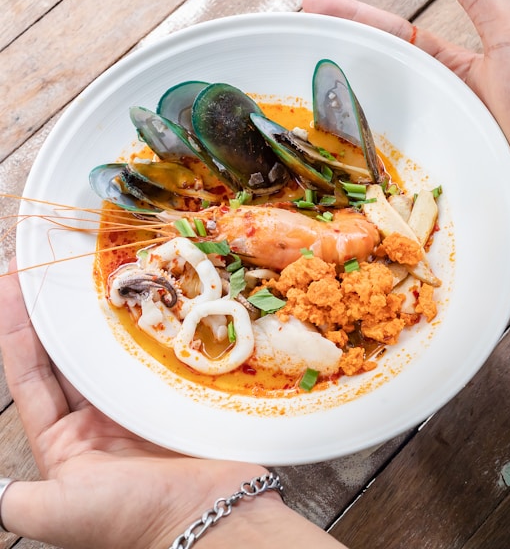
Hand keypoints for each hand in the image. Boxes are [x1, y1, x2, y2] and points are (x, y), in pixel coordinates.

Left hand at [0, 259, 340, 548]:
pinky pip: (155, 348)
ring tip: (94, 274)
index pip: (32, 376)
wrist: (211, 517)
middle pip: (71, 354)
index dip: (17, 333)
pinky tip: (145, 296)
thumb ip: (18, 501)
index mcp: (69, 441)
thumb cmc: (133, 518)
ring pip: (113, 346)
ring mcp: (141, 399)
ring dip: (101, 314)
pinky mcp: (175, 389)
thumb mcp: (57, 514)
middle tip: (51, 271)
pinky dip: (148, 324)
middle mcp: (102, 416)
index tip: (9, 289)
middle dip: (59, 315)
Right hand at [303, 0, 509, 280]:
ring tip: (297, 89)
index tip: (317, 6)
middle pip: (375, 75)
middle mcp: (432, 100)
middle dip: (335, 56)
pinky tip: (330, 149)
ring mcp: (426, 135)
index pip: (394, 35)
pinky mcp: (425, 169)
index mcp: (450, 67)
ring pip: (376, 118)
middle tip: (293, 42)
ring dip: (337, 106)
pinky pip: (387, 159)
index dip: (355, 18)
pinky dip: (359, 155)